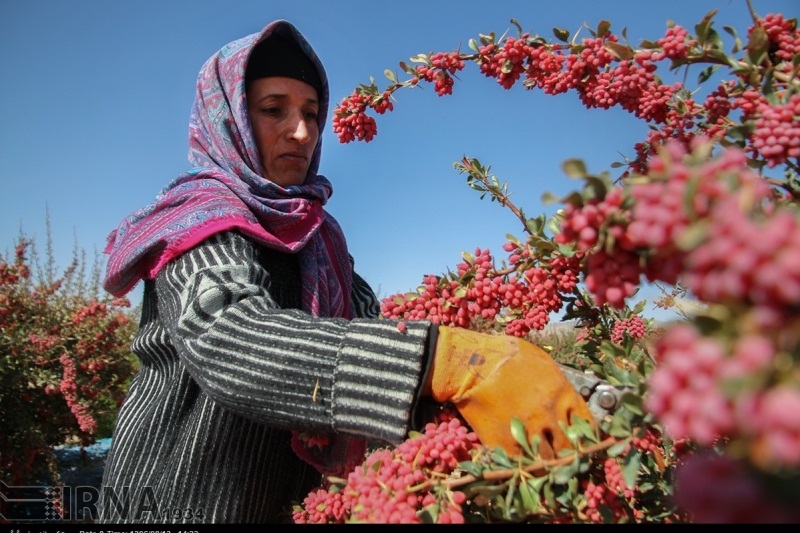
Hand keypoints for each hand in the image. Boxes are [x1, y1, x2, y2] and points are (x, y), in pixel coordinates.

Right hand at [425, 326, 594, 457]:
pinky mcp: (505, 443)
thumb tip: (568, 400)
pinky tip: (524, 463)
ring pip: (547, 460)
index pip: (586, 425)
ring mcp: (527, 430)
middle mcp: (549, 415)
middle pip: (569, 447)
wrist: (470, 363)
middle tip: (566, 458)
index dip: (586, 437)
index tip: (583, 442)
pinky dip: (524, 465)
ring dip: (547, 462)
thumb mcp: (542, 361)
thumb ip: (559, 384)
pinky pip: (522, 463)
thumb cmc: (506, 355)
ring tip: (545, 464)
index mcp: (562, 393)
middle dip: (569, 454)